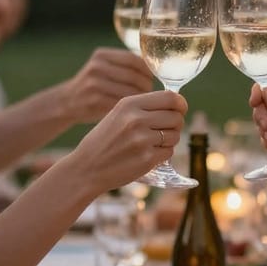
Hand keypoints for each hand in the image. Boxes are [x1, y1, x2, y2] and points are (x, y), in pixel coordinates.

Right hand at [60, 47, 154, 123]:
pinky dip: (132, 110)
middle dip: (147, 87)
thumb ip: (124, 66)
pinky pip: (122, 104)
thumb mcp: (104, 69)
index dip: (148, 71)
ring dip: (142, 100)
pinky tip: (135, 114)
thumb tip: (158, 70)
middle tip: (151, 97)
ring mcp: (95, 84)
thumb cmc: (94, 87)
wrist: (66, 103)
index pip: (135, 60)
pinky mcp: (95, 101)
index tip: (153, 81)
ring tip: (145, 106)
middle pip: (135, 76)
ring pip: (131, 91)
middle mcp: (97, 67)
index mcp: (102, 55)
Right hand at [65, 90, 187, 191]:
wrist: (86, 168)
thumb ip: (144, 106)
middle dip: (175, 123)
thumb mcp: (118, 114)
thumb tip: (176, 103)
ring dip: (170, 139)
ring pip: (175, 135)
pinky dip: (163, 153)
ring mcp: (142, 140)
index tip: (179, 109)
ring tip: (153, 142)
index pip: (170, 97)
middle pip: (176, 117)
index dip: (180, 104)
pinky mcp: (146, 159)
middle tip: (165, 129)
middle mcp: (136, 119)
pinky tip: (148, 153)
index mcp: (129, 103)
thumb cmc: (104, 140)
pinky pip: (169, 152)